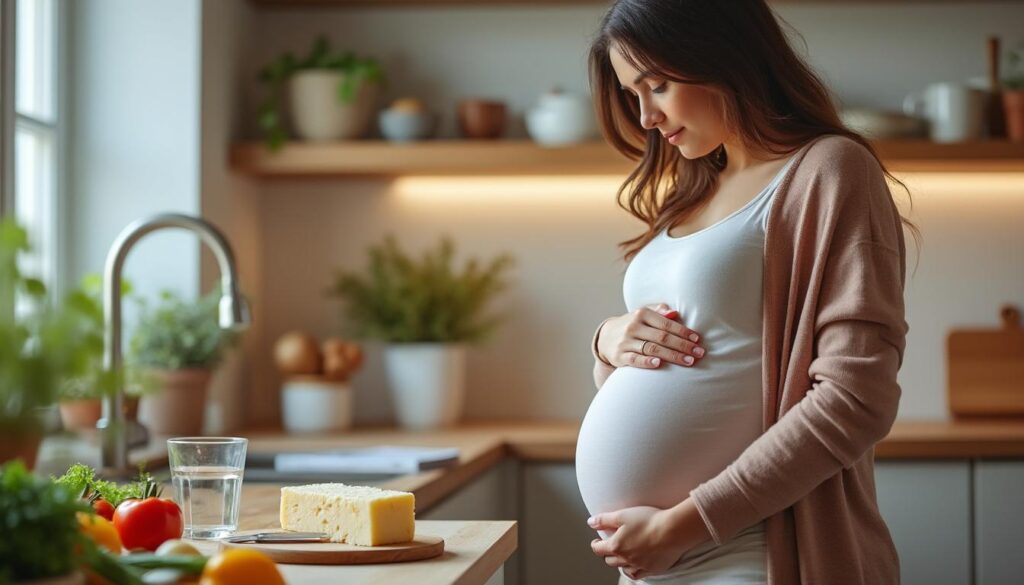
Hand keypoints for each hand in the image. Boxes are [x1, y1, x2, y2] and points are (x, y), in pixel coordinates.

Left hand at [588, 499, 711, 580]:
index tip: (597, 541)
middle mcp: (626, 559)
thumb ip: (604, 519)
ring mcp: (639, 565)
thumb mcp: (622, 515)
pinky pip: (638, 575)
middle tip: (610, 546)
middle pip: (610, 560)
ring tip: (622, 556)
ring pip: (623, 569)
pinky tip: (635, 565)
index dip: (595, 544)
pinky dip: (633, 571)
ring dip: (620, 563)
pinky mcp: (652, 569)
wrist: (672, 531)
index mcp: (616, 546)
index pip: (598, 549)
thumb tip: (590, 522)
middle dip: (608, 553)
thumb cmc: (648, 520)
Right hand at [596, 303, 704, 368]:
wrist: (605, 337)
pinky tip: (659, 364)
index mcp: (642, 314)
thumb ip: (659, 312)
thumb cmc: (633, 326)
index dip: (683, 332)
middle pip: (662, 337)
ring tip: (689, 361)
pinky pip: (635, 359)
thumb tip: (675, 312)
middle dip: (683, 345)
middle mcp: (633, 326)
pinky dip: (647, 361)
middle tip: (699, 353)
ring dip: (672, 355)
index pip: (667, 324)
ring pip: (652, 348)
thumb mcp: (643, 315)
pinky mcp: (619, 356)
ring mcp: (625, 341)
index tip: (697, 339)